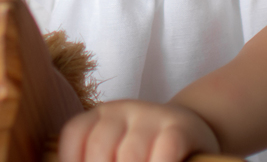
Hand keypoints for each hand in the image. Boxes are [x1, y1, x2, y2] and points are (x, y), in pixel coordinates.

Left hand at [58, 100, 219, 161]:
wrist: (194, 131)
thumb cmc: (147, 152)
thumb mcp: (117, 151)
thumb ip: (102, 156)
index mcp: (101, 116)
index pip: (75, 134)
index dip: (72, 160)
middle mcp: (124, 110)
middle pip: (100, 148)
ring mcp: (152, 116)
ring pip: (131, 154)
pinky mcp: (180, 127)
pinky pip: (165, 150)